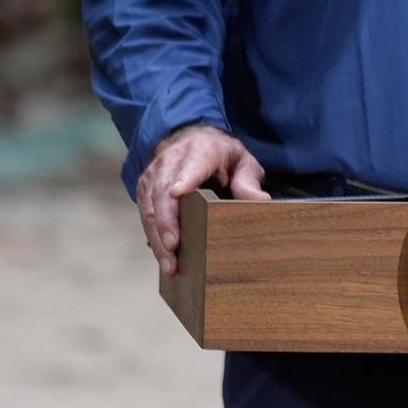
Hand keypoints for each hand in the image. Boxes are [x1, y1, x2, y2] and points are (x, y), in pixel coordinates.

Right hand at [136, 124, 269, 275]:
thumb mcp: (243, 164)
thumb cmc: (223, 157)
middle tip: (173, 247)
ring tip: (170, 264)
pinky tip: (164, 258)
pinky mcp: (145, 188)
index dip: (184, 179)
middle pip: (164, 191)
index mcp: (201, 150)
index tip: (177, 193)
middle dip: (167, 220)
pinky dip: (154, 237)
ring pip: (151, 206)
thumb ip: (248, 182)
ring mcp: (154, 174)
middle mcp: (172, 160)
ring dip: (158, 237)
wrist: (196, 142)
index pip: (192, 164)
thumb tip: (261, 201)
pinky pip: (145, 215)